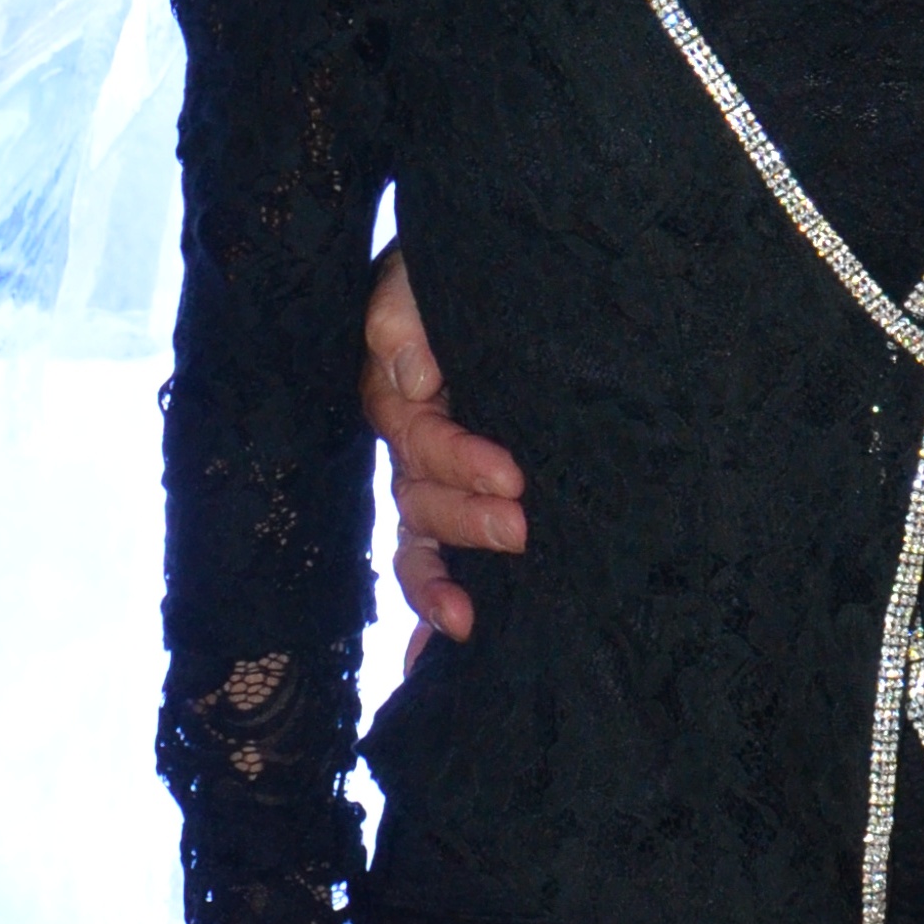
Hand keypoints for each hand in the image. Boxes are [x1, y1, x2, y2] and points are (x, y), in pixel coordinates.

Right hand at [361, 250, 528, 645]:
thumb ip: (402, 318)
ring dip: (442, 580)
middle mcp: (413, 443)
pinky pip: (431, 562)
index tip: (513, 474)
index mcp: (403, 394)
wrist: (493, 260)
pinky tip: (435, 663)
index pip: (420, 441)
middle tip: (521, 527)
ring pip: (419, 543)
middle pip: (419, 503)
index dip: (460, 462)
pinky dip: (428, 614)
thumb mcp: (418, 277)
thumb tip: (416, 381)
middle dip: (467, 521)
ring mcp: (433, 477)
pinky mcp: (461, 499)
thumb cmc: (457, 269)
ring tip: (473, 616)